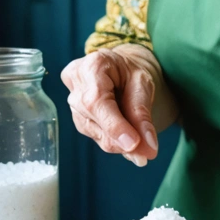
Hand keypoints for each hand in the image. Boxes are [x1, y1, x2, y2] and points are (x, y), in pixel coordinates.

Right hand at [61, 46, 169, 165]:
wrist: (122, 69)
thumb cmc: (132, 72)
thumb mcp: (143, 84)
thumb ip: (142, 114)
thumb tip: (147, 149)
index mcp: (92, 66)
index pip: (96, 100)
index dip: (113, 125)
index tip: (133, 144)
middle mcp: (75, 82)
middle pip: (93, 118)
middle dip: (119, 138)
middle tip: (146, 153)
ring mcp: (72, 101)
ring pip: (93, 131)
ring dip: (118, 142)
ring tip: (142, 147)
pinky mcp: (77, 117)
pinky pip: (94, 135)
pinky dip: (114, 141)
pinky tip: (129, 142)